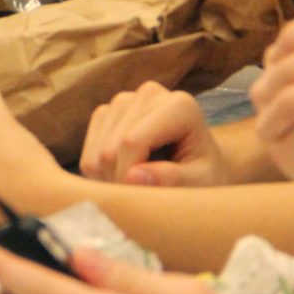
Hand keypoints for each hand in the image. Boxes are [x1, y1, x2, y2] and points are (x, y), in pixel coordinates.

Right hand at [79, 81, 230, 186]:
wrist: (197, 166)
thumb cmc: (205, 176)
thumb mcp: (201, 183)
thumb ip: (173, 179)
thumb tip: (132, 177)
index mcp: (179, 105)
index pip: (132, 141)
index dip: (129, 177)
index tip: (143, 200)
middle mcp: (149, 93)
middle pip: (111, 147)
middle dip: (121, 180)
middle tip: (145, 196)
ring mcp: (123, 100)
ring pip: (97, 151)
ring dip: (111, 178)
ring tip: (140, 185)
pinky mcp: (106, 114)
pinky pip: (88, 153)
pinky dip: (101, 174)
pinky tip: (126, 175)